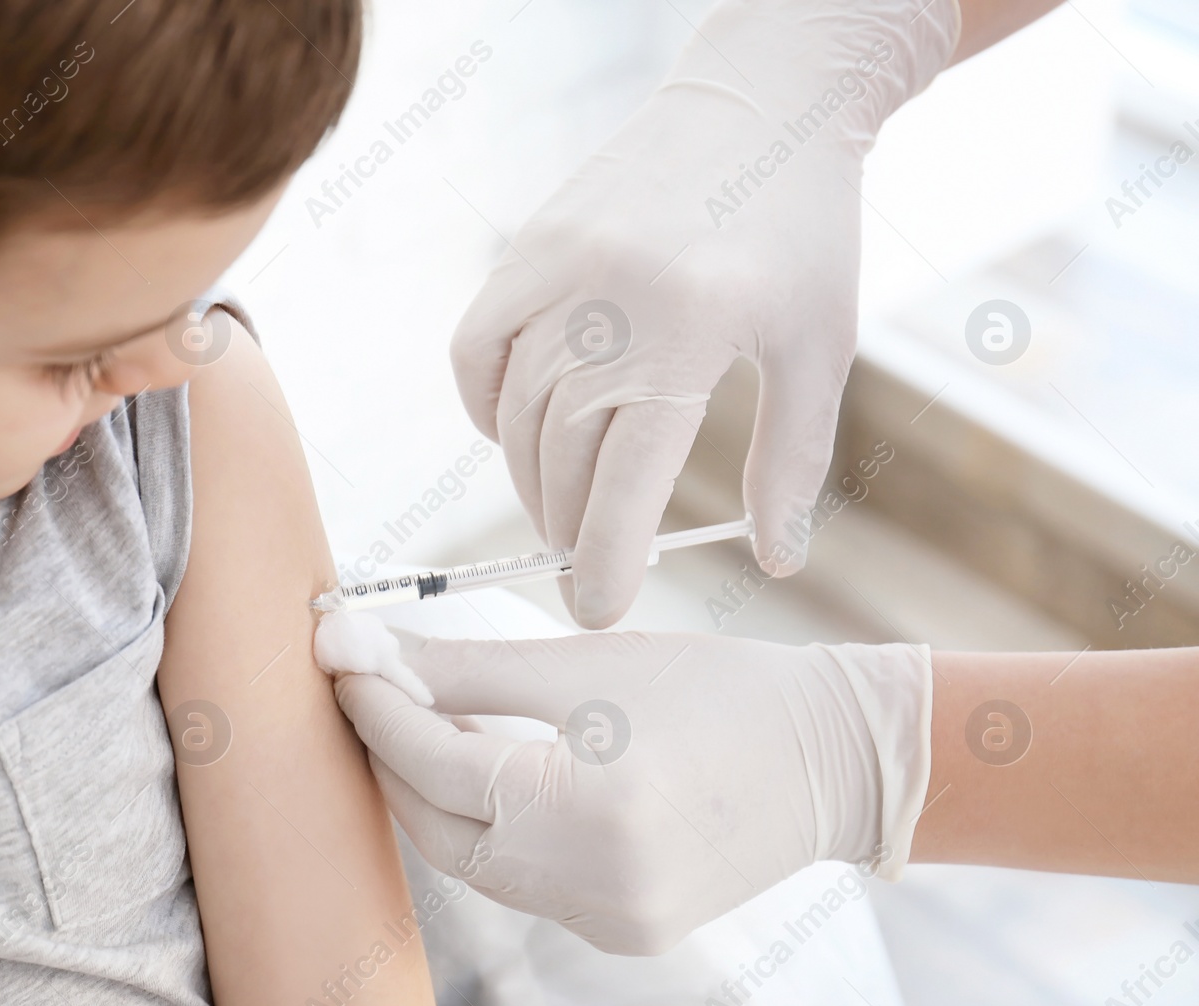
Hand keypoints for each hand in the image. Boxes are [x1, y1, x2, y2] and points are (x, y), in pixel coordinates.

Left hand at [334, 627, 931, 954]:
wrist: (835, 758)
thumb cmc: (718, 691)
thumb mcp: (587, 664)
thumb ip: (464, 666)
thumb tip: (358, 649)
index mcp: (590, 813)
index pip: (436, 762)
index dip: (374, 703)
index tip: (335, 651)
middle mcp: (594, 889)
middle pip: (439, 823)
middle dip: (390, 751)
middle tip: (363, 682)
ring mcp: (607, 924)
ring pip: (472, 858)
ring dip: (433, 791)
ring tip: (415, 716)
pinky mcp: (619, 932)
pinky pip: (518, 878)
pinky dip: (486, 824)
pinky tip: (478, 768)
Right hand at [451, 0, 959, 626]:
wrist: (763, 100)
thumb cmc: (804, 231)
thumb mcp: (821, 345)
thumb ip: (793, 460)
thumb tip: (776, 560)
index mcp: (693, 328)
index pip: (625, 477)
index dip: (604, 558)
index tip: (596, 612)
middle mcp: (611, 297)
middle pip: (559, 452)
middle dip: (567, 524)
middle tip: (585, 560)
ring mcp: (558, 265)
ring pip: (514, 410)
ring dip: (530, 477)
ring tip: (562, 509)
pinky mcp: (528, 244)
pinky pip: (476, 348)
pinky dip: (485, 404)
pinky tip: (517, 433)